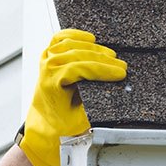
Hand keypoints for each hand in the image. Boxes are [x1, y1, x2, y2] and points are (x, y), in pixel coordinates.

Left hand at [19, 29, 125, 165]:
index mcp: (52, 83)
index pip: (80, 68)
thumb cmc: (59, 126)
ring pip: (72, 44)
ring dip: (94, 48)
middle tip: (121, 66)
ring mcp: (46, 61)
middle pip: (79, 54)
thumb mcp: (80, 120)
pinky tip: (90, 38)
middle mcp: (47, 68)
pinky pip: (60, 39)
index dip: (103, 69)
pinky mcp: (48, 58)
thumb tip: (115, 90)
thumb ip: (95, 104)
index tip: (121, 73)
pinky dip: (76, 35)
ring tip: (111, 55)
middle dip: (104, 60)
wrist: (43, 129)